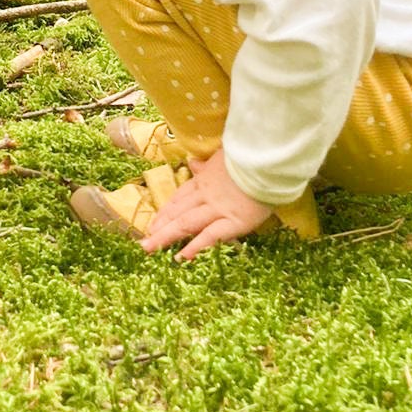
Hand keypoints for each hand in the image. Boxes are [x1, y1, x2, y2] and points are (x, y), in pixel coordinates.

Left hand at [140, 147, 272, 260]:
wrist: (267, 158)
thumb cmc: (250, 154)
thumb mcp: (224, 154)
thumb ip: (208, 163)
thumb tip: (193, 163)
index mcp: (205, 179)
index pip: (180, 197)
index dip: (166, 211)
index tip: (154, 222)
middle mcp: (206, 195)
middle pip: (178, 212)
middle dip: (160, 227)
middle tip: (144, 242)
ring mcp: (218, 209)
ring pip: (186, 224)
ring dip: (166, 237)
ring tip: (149, 249)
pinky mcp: (234, 221)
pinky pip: (210, 235)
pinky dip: (195, 247)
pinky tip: (181, 257)